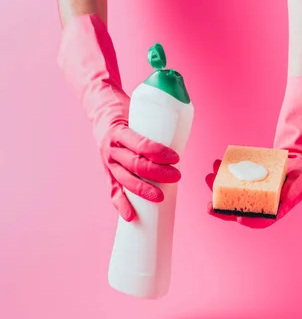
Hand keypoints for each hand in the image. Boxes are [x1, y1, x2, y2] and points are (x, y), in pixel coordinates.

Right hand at [58, 14, 180, 222]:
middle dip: (157, 173)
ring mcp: (107, 161)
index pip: (141, 143)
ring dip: (142, 191)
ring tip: (159, 198)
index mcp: (119, 129)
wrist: (98, 106)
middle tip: (176, 176)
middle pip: (135, 164)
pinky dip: (121, 204)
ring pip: (125, 180)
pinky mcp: (107, 171)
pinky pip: (113, 190)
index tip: (176, 157)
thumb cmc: (125, 106)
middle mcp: (111, 147)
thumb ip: (161, 107)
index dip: (158, 152)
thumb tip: (186, 101)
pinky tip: (130, 216)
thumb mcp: (141, 103)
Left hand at [205, 153, 301, 228]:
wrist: (298, 162)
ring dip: (217, 189)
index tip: (239, 218)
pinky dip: (223, 174)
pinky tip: (217, 165)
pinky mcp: (247, 181)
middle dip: (222, 210)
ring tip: (209, 177)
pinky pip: (232, 180)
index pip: (261, 220)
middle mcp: (260, 204)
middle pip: (239, 212)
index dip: (250, 221)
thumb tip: (284, 200)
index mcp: (275, 210)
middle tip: (209, 206)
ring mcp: (251, 193)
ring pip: (231, 196)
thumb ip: (294, 191)